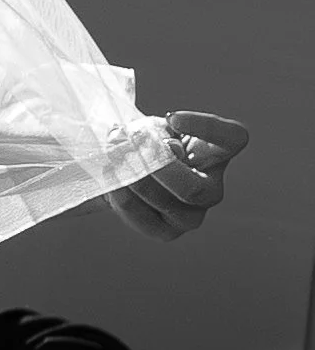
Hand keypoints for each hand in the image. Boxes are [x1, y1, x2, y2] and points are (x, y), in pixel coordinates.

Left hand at [105, 111, 248, 241]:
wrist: (126, 171)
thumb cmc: (146, 143)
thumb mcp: (152, 129)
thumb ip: (152, 133)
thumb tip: (149, 146)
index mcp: (218, 153)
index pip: (234, 138)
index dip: (207, 128)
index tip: (172, 117)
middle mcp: (212, 188)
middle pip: (195, 187)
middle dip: (158, 169)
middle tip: (130, 150)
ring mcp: (193, 214)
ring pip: (168, 203)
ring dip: (136, 182)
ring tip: (114, 163)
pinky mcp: (168, 232)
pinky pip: (147, 221)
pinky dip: (126, 202)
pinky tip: (114, 187)